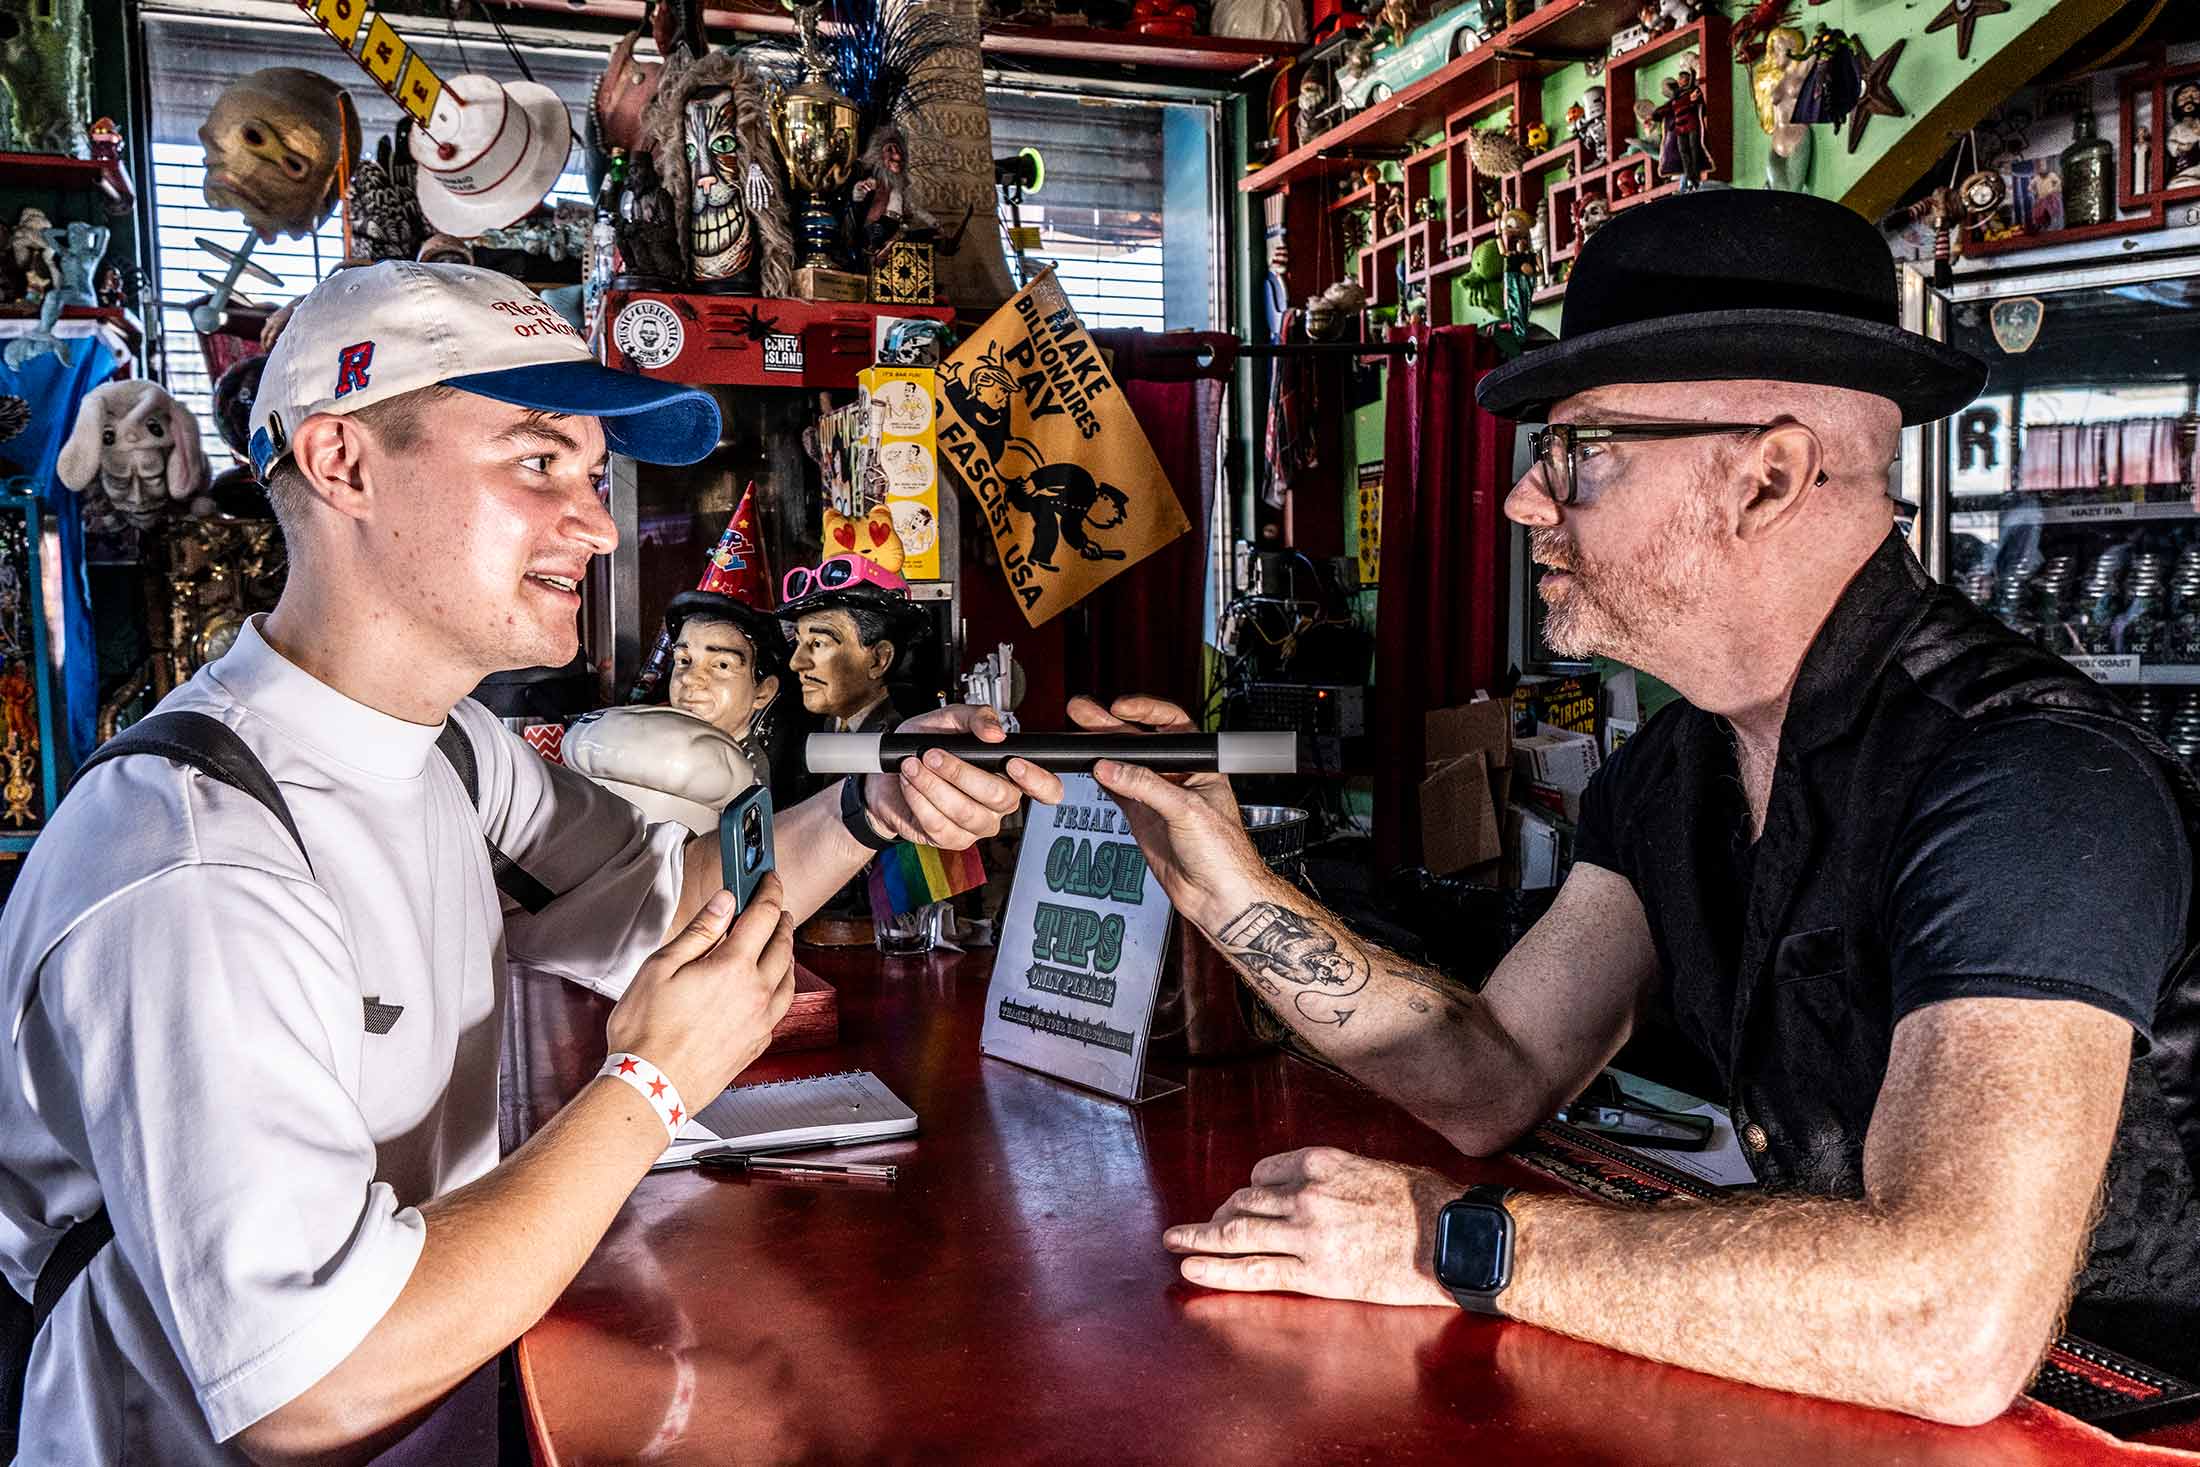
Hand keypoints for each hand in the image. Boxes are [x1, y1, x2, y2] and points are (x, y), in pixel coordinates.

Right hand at [607, 875, 796, 1104]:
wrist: (651, 1087)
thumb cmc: (647, 1032)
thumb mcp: (661, 968)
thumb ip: (699, 932)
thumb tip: (723, 902)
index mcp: (734, 967)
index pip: (762, 916)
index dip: (769, 891)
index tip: (770, 878)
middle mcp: (757, 992)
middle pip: (782, 944)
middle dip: (781, 918)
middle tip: (775, 905)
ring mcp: (761, 1021)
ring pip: (788, 976)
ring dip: (786, 952)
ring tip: (777, 941)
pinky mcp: (757, 1043)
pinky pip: (781, 1006)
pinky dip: (780, 985)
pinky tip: (769, 985)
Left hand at [861, 704, 1062, 848]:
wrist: (888, 775)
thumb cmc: (923, 747)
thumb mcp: (949, 720)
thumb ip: (976, 717)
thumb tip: (995, 732)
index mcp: (1010, 775)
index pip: (1046, 788)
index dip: (1039, 781)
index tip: (1013, 765)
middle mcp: (999, 804)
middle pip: (999, 797)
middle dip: (960, 772)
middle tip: (933, 754)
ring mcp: (977, 825)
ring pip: (966, 812)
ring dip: (933, 785)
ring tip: (913, 766)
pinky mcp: (952, 839)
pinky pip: (940, 825)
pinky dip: (920, 801)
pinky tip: (911, 785)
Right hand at [1071, 694, 1262, 929]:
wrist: (1218, 895)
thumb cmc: (1225, 853)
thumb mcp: (1187, 810)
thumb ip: (1147, 786)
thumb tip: (1111, 768)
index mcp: (1199, 765)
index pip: (1171, 725)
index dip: (1145, 712)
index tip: (1119, 709)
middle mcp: (1178, 777)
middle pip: (1141, 743)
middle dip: (1112, 727)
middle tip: (1085, 714)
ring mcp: (1158, 797)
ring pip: (1125, 766)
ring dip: (1102, 751)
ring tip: (1079, 736)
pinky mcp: (1143, 817)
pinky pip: (1118, 791)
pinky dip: (1102, 780)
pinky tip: (1088, 767)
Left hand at [1162, 1146, 1458, 1307]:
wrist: (1455, 1237)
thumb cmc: (1431, 1203)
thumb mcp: (1381, 1169)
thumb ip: (1344, 1177)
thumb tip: (1331, 1189)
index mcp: (1322, 1162)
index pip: (1264, 1173)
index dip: (1249, 1190)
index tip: (1244, 1202)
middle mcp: (1306, 1193)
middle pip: (1243, 1202)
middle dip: (1218, 1214)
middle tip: (1200, 1227)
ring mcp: (1307, 1233)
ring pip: (1237, 1232)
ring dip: (1200, 1237)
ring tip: (1176, 1241)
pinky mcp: (1315, 1272)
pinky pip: (1253, 1269)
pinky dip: (1215, 1268)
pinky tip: (1190, 1267)